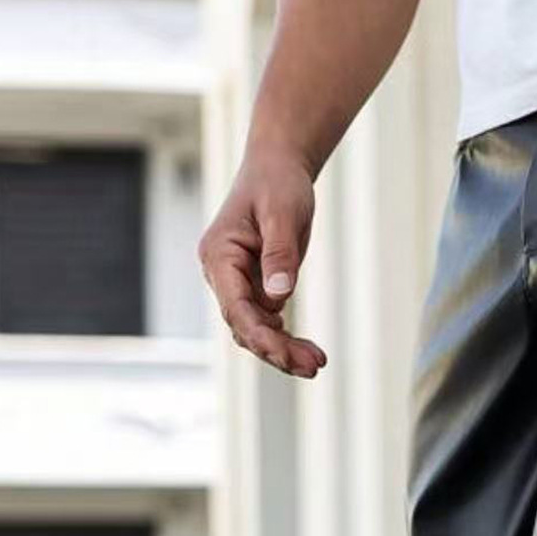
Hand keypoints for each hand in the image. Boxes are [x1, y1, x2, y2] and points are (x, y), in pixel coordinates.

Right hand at [198, 147, 325, 378]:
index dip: (260, 335)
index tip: (286, 356)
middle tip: (314, 367)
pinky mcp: (255, 288)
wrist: (278, 168)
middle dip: (277, 350)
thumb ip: (279, 255)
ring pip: (256, 329)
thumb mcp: (282, 214)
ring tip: (317, 363)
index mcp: (219, 256)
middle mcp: (222, 274)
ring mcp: (237, 284)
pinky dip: (287, 338)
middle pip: (245, 326)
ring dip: (284, 350)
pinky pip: (267, 321)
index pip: (235, 307)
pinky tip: (309, 351)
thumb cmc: (277, 183)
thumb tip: (279, 296)